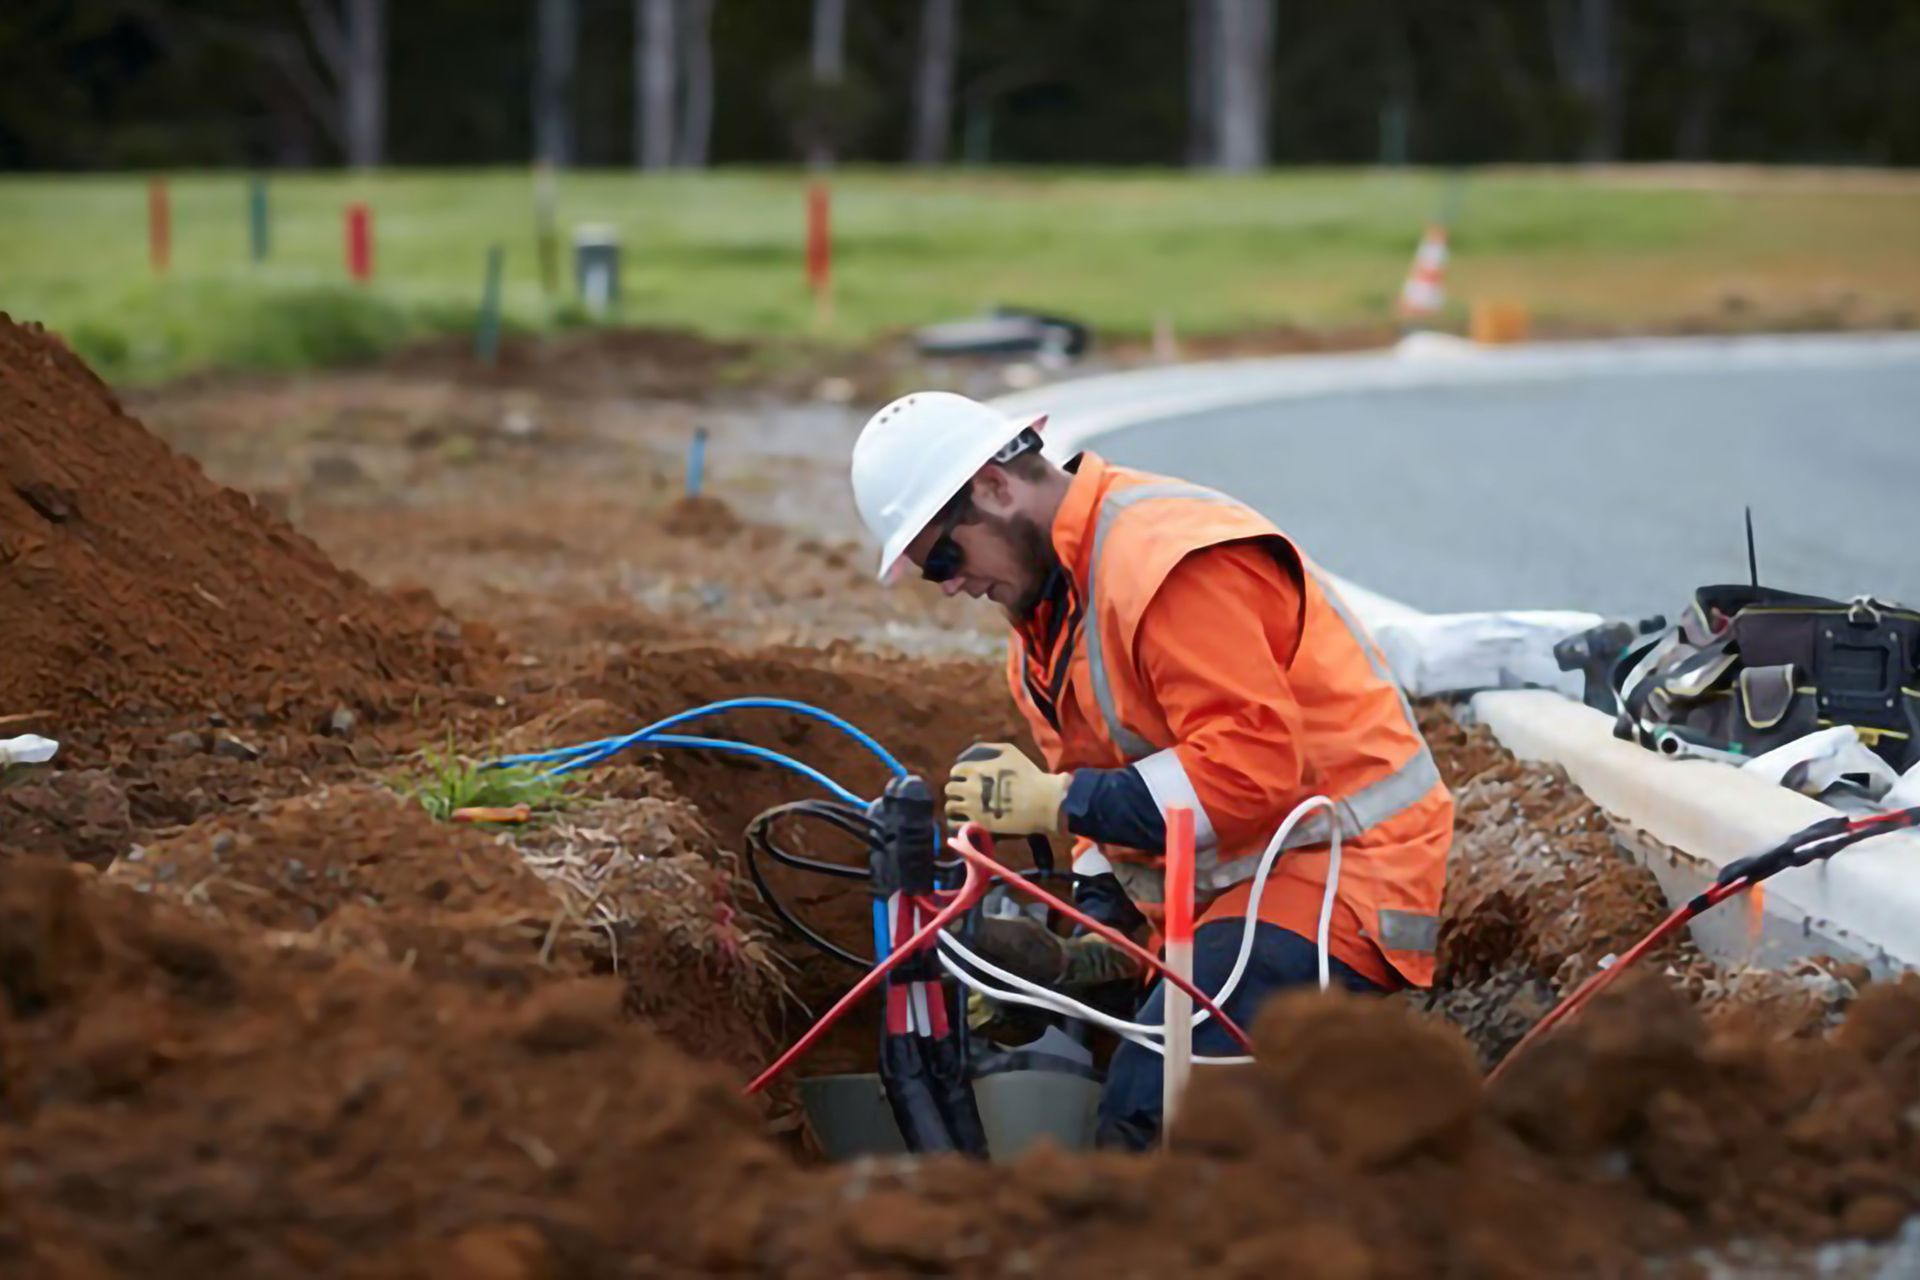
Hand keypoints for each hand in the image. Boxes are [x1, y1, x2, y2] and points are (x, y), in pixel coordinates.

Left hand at [944, 742, 1070, 837]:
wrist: (1043, 801)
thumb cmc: (1028, 774)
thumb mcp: (1010, 751)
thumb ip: (987, 747)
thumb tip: (970, 751)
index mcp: (976, 770)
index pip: (955, 771)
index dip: (960, 774)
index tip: (967, 778)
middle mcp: (970, 788)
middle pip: (949, 789)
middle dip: (956, 789)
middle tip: (965, 793)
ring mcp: (974, 808)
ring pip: (950, 807)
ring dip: (955, 805)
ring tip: (964, 807)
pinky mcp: (980, 824)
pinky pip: (956, 825)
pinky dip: (956, 822)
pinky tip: (964, 820)